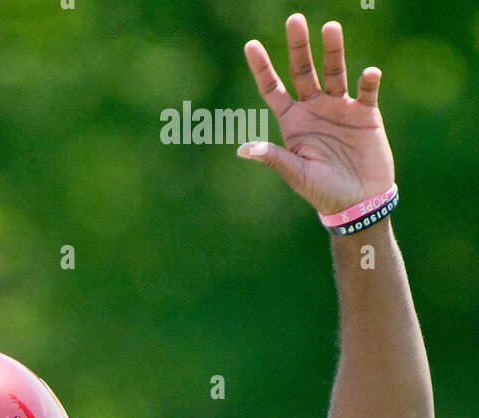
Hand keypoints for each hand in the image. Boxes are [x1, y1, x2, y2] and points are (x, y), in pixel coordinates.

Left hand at [239, 14, 394, 215]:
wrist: (358, 202)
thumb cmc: (323, 192)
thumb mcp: (296, 175)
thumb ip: (274, 158)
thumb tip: (243, 150)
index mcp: (293, 123)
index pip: (273, 90)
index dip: (262, 68)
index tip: (250, 45)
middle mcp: (314, 109)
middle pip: (303, 71)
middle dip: (298, 47)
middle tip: (294, 20)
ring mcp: (340, 107)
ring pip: (334, 71)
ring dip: (333, 51)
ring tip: (330, 28)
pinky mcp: (365, 113)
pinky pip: (366, 90)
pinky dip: (368, 81)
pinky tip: (369, 74)